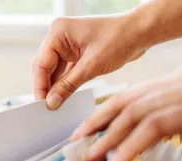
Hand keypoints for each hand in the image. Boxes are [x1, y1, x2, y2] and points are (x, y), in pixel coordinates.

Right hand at [33, 15, 148, 109]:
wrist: (141, 32)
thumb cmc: (120, 38)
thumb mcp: (92, 66)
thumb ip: (68, 85)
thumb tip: (52, 102)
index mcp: (59, 32)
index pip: (41, 63)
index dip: (40, 85)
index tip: (42, 104)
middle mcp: (61, 36)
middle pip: (46, 67)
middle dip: (47, 87)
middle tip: (48, 108)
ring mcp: (69, 44)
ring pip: (56, 70)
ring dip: (57, 86)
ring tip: (56, 105)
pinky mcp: (78, 52)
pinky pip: (67, 70)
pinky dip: (67, 83)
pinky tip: (65, 96)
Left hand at [71, 48, 181, 160]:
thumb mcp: (177, 97)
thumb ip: (158, 111)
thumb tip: (145, 130)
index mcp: (152, 88)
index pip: (117, 101)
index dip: (97, 115)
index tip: (83, 128)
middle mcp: (153, 92)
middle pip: (115, 108)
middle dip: (93, 126)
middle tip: (76, 142)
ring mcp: (164, 102)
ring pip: (126, 120)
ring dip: (105, 140)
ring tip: (90, 156)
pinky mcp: (177, 114)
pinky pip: (147, 133)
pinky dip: (129, 148)